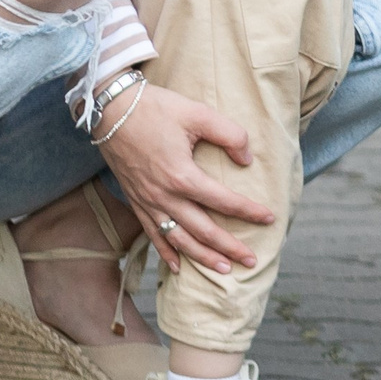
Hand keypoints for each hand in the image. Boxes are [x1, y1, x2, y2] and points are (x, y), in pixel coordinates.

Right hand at [93, 79, 276, 275]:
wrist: (111, 110)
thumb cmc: (156, 109)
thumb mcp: (198, 113)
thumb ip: (229, 134)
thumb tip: (247, 160)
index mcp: (182, 176)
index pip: (223, 201)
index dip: (248, 211)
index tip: (269, 218)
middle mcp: (164, 196)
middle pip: (203, 230)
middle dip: (229, 248)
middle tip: (251, 260)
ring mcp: (148, 202)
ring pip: (179, 239)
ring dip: (202, 257)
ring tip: (224, 270)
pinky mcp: (136, 201)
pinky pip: (153, 235)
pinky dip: (166, 253)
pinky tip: (178, 267)